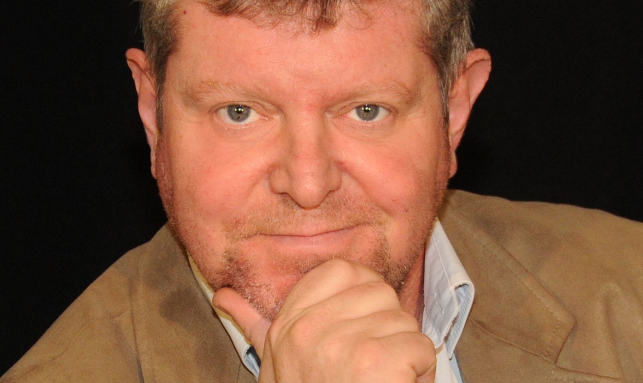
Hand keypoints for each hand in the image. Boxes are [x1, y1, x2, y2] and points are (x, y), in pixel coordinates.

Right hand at [213, 259, 435, 382]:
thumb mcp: (274, 363)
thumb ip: (252, 325)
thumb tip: (222, 296)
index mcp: (287, 324)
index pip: (342, 271)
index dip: (364, 294)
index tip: (361, 326)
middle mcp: (308, 329)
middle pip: (380, 292)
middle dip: (387, 327)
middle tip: (371, 364)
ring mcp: (341, 344)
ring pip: (404, 321)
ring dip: (405, 354)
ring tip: (381, 378)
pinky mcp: (374, 361)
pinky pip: (420, 345)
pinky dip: (420, 372)